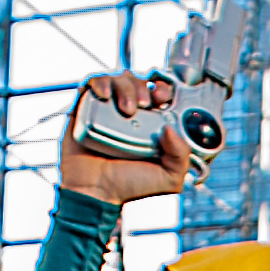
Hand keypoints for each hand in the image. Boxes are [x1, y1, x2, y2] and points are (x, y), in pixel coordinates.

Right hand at [60, 74, 192, 205]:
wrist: (96, 190)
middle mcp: (130, 113)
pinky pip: (93, 83)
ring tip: (126, 109)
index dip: (163, 89)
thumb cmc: (130, 186)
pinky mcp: (87, 107)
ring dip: (124, 87)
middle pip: (139, 82)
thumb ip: (182, 157)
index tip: (161, 97)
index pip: (160, 93)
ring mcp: (108, 108)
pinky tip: (104, 95)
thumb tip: (171, 129)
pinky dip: (100, 83)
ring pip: (118, 79)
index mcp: (151, 123)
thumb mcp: (169, 178)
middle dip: (143, 88)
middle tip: (143, 105)